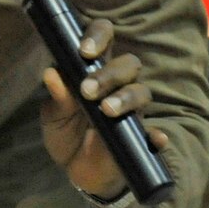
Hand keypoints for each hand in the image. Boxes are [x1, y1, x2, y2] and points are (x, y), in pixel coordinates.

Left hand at [38, 17, 172, 200]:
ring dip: (125, 98)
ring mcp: (132, 111)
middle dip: (110, 73)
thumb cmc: (65, 133)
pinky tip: (155, 138)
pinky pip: (156, 134)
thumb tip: (50, 73)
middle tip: (88, 90)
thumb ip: (56, 97)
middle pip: (128, 64)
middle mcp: (118, 86)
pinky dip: (157, 135)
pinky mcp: (141, 138)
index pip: (104, 39)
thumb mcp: (53, 117)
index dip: (99, 36)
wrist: (77, 171)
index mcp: (95, 71)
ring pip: (142, 93)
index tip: (84, 51)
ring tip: (106, 109)